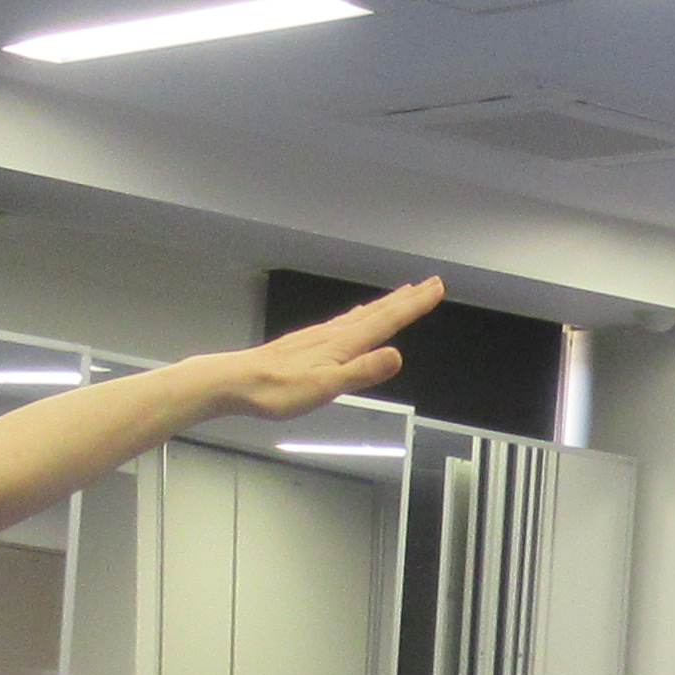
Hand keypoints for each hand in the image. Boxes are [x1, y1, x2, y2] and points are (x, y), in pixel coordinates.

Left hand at [215, 279, 439, 420]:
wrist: (237, 382)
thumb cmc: (279, 390)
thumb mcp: (326, 386)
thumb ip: (362, 372)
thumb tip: (398, 356)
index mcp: (344, 343)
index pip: (387, 321)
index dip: (414, 306)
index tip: (437, 289)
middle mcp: (335, 333)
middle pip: (378, 312)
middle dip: (406, 299)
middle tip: (431, 284)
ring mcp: (321, 336)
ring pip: (362, 314)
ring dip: (386, 304)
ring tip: (403, 294)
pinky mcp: (309, 342)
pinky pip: (346, 321)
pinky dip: (362, 314)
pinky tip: (356, 316)